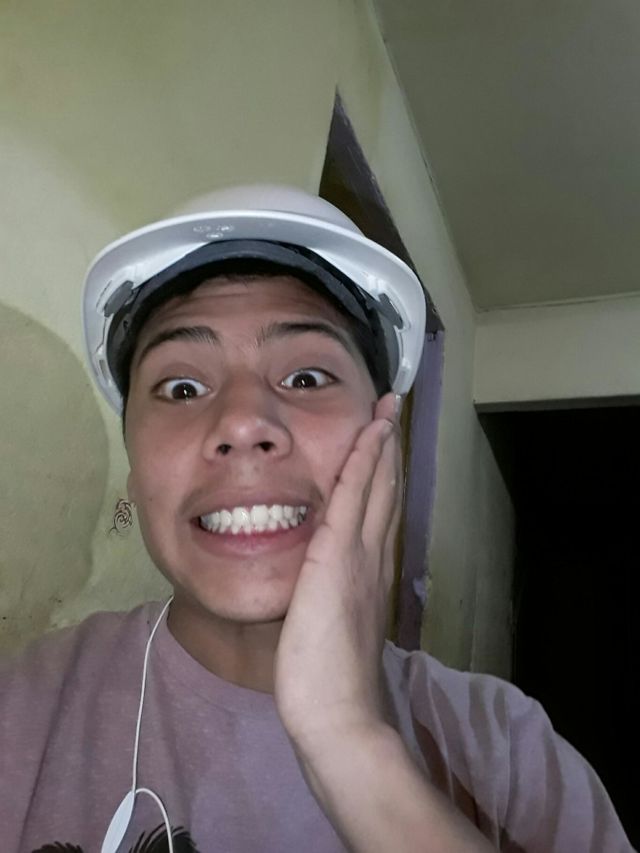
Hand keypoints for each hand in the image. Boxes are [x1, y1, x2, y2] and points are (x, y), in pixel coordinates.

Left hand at [274, 391, 401, 747]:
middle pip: (385, 491)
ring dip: (380, 444)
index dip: (383, 476)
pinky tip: (368, 432)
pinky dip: (363, 460)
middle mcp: (371, 557)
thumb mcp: (335, 628)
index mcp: (368, 573)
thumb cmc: (328, 680)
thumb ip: (337, 599)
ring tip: (386, 409)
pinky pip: (351, 496)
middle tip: (393, 411)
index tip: (385, 445)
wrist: (337, 714)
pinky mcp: (336, 557)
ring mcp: (358, 555)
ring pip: (375, 486)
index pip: (378, 512)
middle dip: (387, 450)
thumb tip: (328, 584)